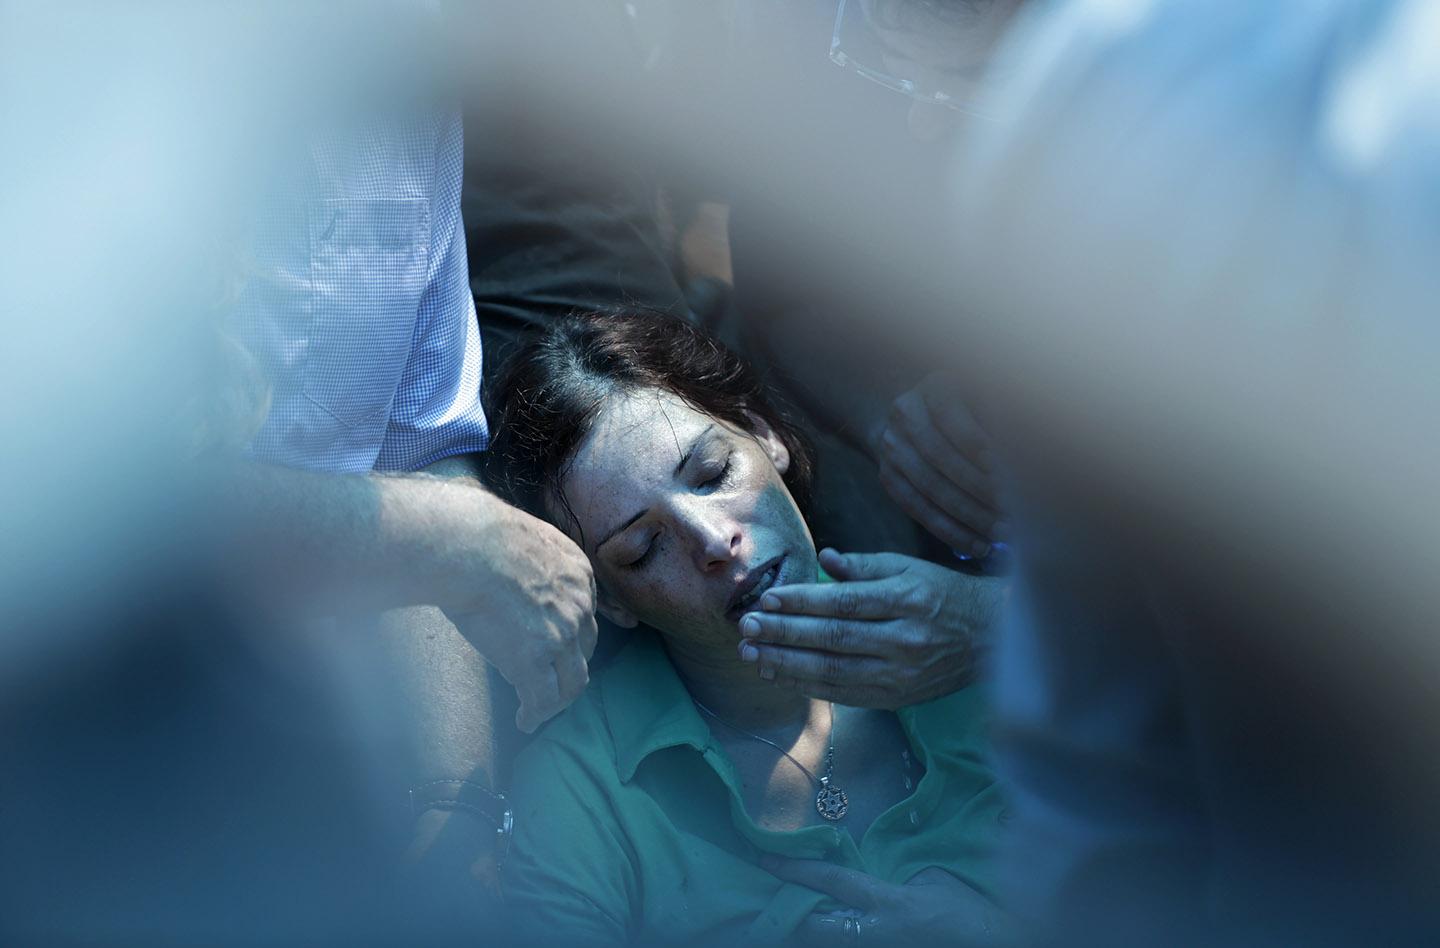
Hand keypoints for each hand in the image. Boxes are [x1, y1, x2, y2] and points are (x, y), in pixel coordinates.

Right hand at [431, 489, 597, 732]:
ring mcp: (560, 636)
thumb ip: (528, 559)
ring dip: (557, 700)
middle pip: (584, 649)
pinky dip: (534, 715)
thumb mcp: (522, 539)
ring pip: (571, 682)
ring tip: (540, 710)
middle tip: (553, 681)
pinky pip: (542, 699)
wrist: (466, 545)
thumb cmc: (477, 534)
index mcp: (578, 572)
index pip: (585, 612)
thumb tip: (503, 564)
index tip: (560, 647)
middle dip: (570, 668)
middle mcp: (578, 606)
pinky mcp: (534, 661)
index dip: (572, 634)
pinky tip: (524, 721)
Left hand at [737, 549, 1001, 707]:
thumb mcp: (909, 568)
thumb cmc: (943, 594)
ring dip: (787, 665)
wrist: (990, 637)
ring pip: (834, 671)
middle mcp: (904, 639)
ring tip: (751, 655)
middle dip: (784, 634)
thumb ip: (863, 565)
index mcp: (907, 599)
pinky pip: (844, 693)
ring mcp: (901, 674)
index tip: (767, 600)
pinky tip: (779, 674)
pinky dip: (808, 685)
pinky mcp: (897, 698)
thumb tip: (823, 558)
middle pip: (834, 638)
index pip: (845, 603)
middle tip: (746, 629)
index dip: (802, 603)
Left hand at [763, 855, 1012, 946]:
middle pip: (815, 927)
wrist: (1000, 944)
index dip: (796, 869)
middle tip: (760, 900)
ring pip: (829, 942)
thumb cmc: (971, 912)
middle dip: (786, 914)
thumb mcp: (935, 882)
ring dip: (807, 930)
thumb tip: (876, 872)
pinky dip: (833, 937)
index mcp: (889, 903)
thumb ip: (899, 877)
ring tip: (781, 916)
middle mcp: (876, 933)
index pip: (832, 881)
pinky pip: (849, 944)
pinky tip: (819, 928)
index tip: (764, 859)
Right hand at [876, 373, 1005, 557]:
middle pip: (941, 457)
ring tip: (1003, 533)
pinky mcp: (887, 476)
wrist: (915, 419)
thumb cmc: (972, 412)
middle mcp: (906, 412)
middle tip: (1015, 513)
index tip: (1012, 475)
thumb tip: (1034, 459)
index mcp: (935, 388)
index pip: (954, 420)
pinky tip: (979, 545)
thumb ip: (1005, 422)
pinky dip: (950, 531)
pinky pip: (917, 509)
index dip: (981, 449)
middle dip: (981, 490)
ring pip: (930, 488)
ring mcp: (891, 445)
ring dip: (969, 516)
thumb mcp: (988, 402)